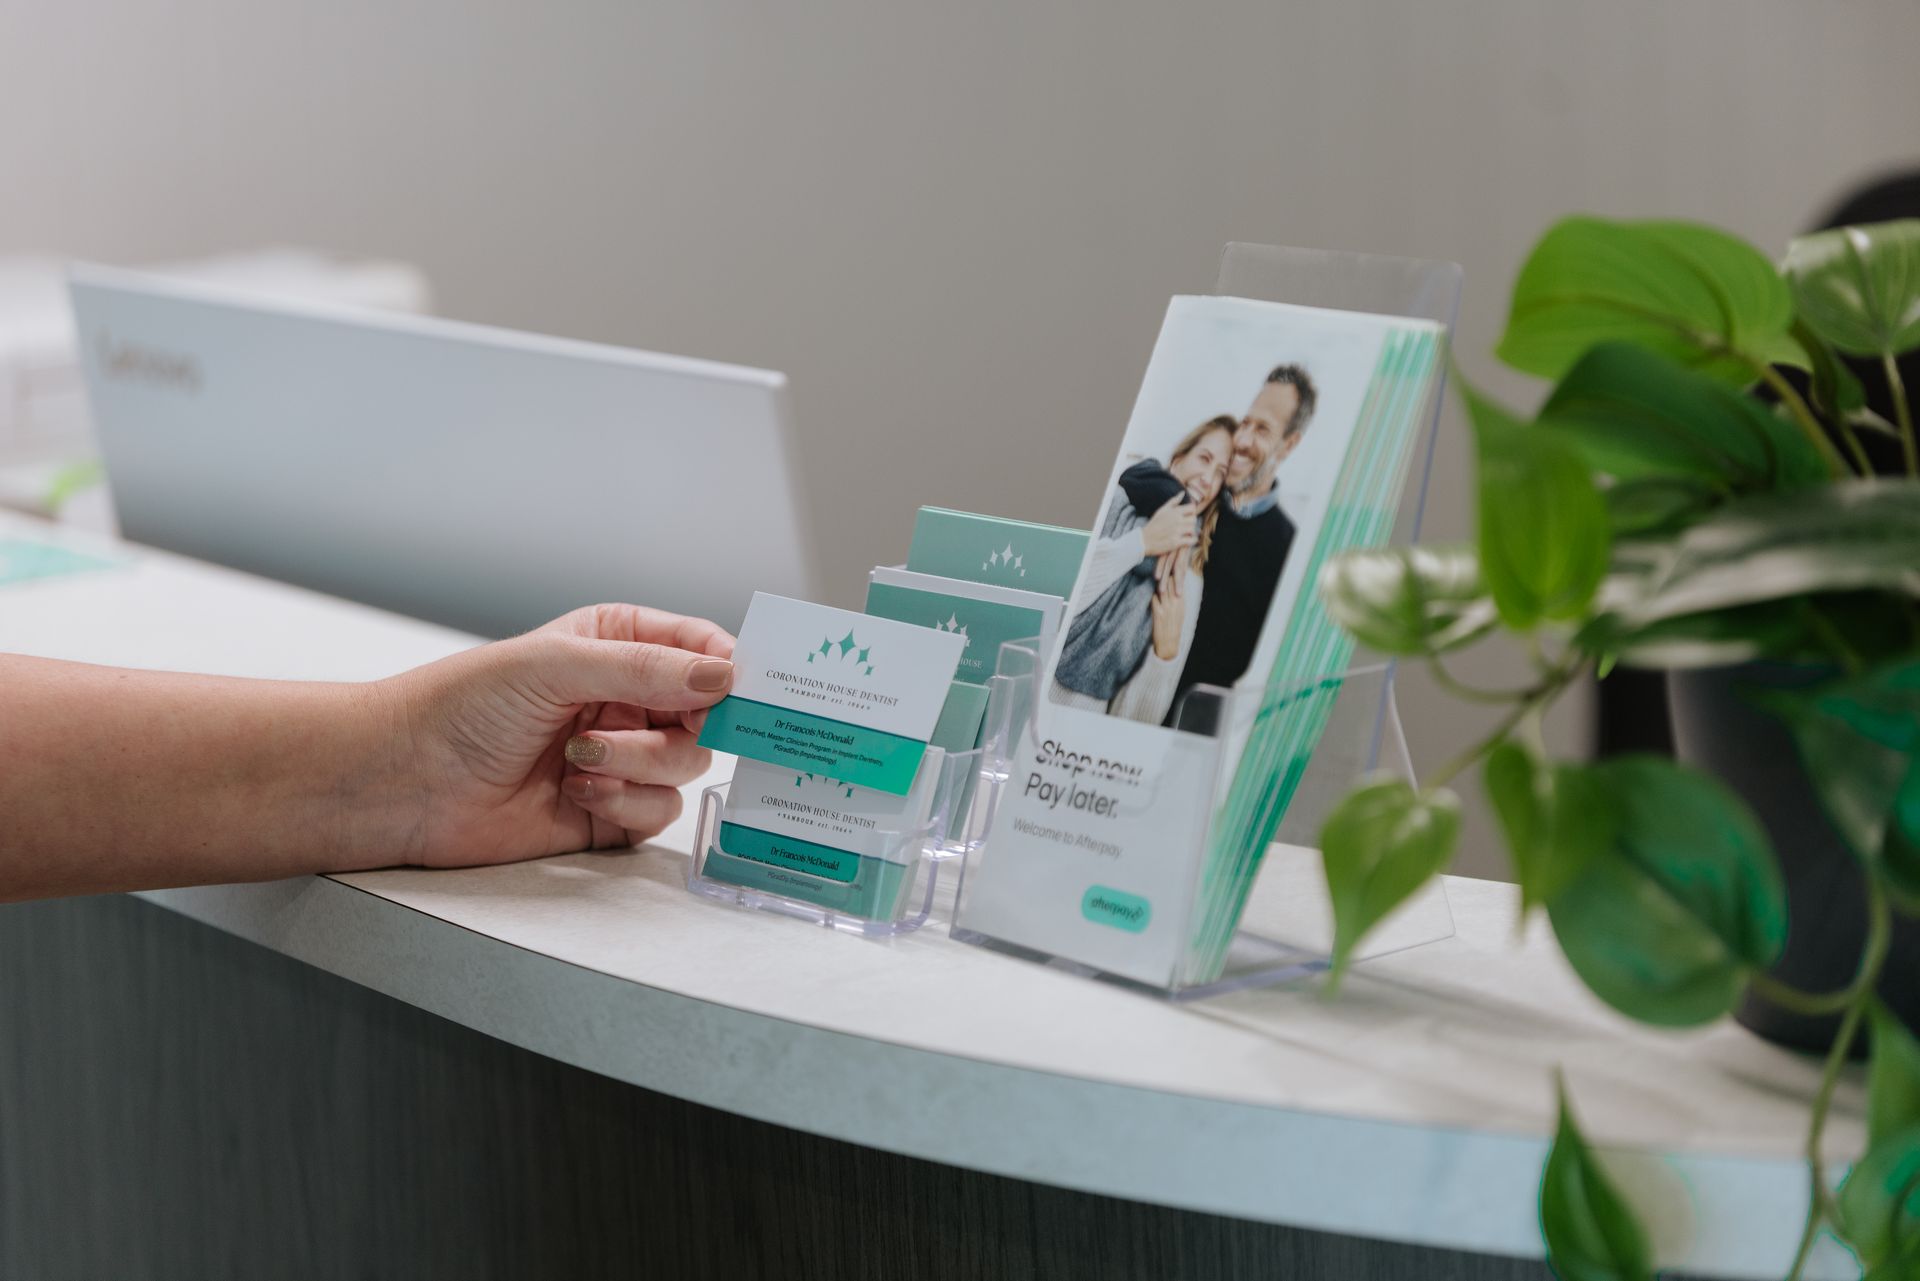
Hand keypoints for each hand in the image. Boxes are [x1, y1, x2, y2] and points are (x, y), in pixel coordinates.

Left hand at [382, 603, 734, 865]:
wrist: (405, 782)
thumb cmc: (463, 705)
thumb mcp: (557, 665)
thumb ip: (645, 668)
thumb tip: (725, 676)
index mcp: (618, 644)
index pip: (700, 649)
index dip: (727, 669)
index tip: (738, 689)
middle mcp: (627, 698)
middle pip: (707, 715)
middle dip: (678, 726)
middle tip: (644, 729)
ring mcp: (622, 756)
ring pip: (685, 765)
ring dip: (639, 765)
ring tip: (581, 761)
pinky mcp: (611, 811)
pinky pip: (658, 811)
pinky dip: (625, 804)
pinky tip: (577, 793)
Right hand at [1140, 494, 1198, 557]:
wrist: (1144, 540)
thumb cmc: (1154, 524)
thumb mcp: (1162, 510)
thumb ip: (1173, 501)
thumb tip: (1183, 493)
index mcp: (1174, 512)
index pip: (1192, 508)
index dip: (1191, 512)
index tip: (1187, 517)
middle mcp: (1176, 520)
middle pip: (1194, 519)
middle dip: (1191, 523)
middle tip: (1185, 527)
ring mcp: (1177, 531)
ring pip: (1193, 530)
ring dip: (1191, 533)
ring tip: (1184, 534)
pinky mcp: (1176, 542)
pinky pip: (1192, 540)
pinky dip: (1191, 541)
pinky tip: (1186, 541)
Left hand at [1149, 561, 1185, 660]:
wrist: (1169, 644)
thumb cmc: (1173, 627)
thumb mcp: (1179, 611)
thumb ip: (1177, 598)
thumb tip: (1175, 587)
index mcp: (1181, 602)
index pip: (1179, 583)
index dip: (1175, 572)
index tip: (1172, 561)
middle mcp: (1176, 604)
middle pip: (1171, 584)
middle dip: (1167, 572)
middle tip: (1163, 560)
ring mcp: (1167, 609)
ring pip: (1163, 590)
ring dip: (1158, 580)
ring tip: (1155, 570)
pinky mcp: (1159, 614)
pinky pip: (1155, 600)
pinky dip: (1152, 593)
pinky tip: (1148, 587)